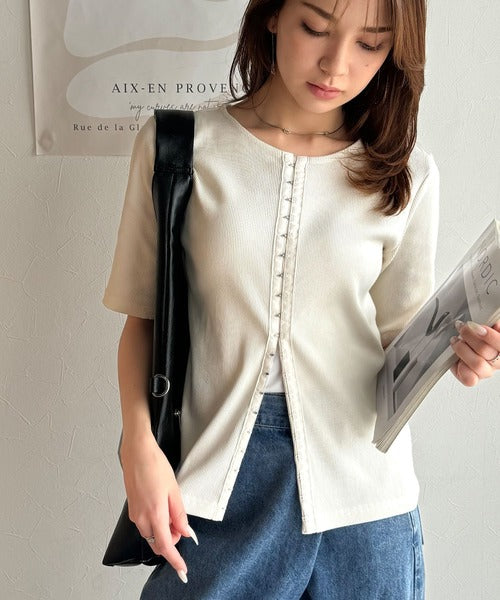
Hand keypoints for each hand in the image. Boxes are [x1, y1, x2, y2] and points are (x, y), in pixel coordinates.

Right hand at [119, 430, 194, 579]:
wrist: (137, 452)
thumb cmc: (155, 466)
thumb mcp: (174, 490)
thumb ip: (180, 514)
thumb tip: (185, 531)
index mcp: (155, 514)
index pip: (166, 546)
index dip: (175, 560)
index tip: (182, 569)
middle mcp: (142, 518)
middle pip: (157, 542)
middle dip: (171, 540)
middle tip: (181, 525)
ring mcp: (135, 514)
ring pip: (151, 533)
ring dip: (163, 530)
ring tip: (172, 510)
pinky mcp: (132, 508)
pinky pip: (145, 524)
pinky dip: (156, 522)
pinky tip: (162, 507)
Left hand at [449, 320, 499, 385]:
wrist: (466, 344)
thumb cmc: (477, 335)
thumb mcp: (487, 325)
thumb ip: (492, 324)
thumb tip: (496, 324)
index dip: (489, 335)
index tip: (474, 325)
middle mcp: (497, 362)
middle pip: (485, 350)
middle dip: (469, 336)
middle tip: (462, 327)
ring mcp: (486, 372)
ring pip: (477, 364)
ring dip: (462, 349)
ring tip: (456, 340)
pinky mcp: (472, 379)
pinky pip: (469, 378)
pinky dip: (460, 367)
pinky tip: (456, 357)